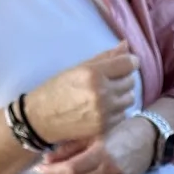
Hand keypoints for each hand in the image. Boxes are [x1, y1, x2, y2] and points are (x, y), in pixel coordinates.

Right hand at [23, 42, 137, 144]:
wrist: (41, 118)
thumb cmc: (57, 89)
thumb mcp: (78, 68)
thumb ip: (104, 57)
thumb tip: (126, 45)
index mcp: (94, 74)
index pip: (128, 64)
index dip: (130, 62)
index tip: (126, 63)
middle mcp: (102, 93)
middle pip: (131, 81)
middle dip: (124, 78)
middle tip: (110, 80)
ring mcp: (105, 112)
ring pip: (130, 99)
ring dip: (122, 95)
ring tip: (107, 94)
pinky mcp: (105, 128)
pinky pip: (123, 114)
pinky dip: (117, 110)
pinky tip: (103, 108)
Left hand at [37, 116, 155, 173]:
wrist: (147, 138)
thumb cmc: (118, 130)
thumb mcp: (92, 132)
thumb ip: (70, 147)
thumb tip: (47, 159)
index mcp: (102, 152)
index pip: (71, 168)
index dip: (52, 170)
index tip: (40, 168)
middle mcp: (111, 170)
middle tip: (53, 169)